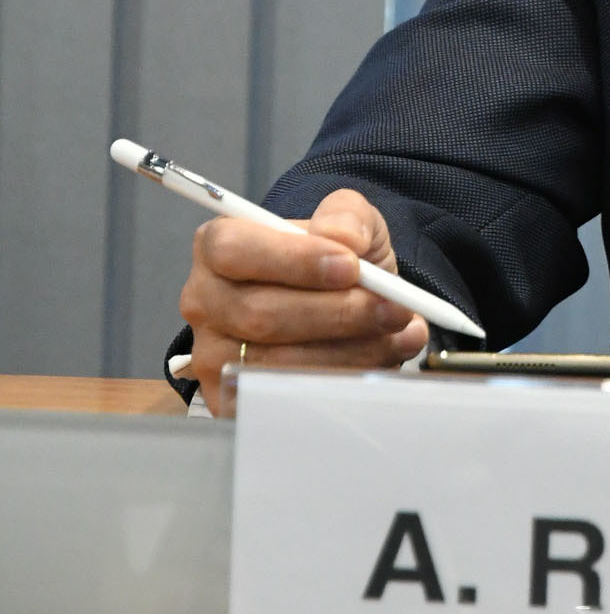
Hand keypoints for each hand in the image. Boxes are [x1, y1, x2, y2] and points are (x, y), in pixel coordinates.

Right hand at [177, 189, 426, 414]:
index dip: (293, 260)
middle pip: (259, 315)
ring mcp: (213, 355)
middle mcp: (205, 302)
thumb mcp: (347, 220)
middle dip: (339, 313)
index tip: (351, 266)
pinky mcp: (231, 398)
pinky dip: (342, 380)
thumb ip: (346, 215)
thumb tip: (344, 238)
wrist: (339, 302)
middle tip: (395, 307)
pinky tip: (382, 357)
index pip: (234, 250)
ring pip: (277, 362)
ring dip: (352, 350)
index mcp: (219, 247)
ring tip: (400, 332)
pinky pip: (285, 396)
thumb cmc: (333, 259)